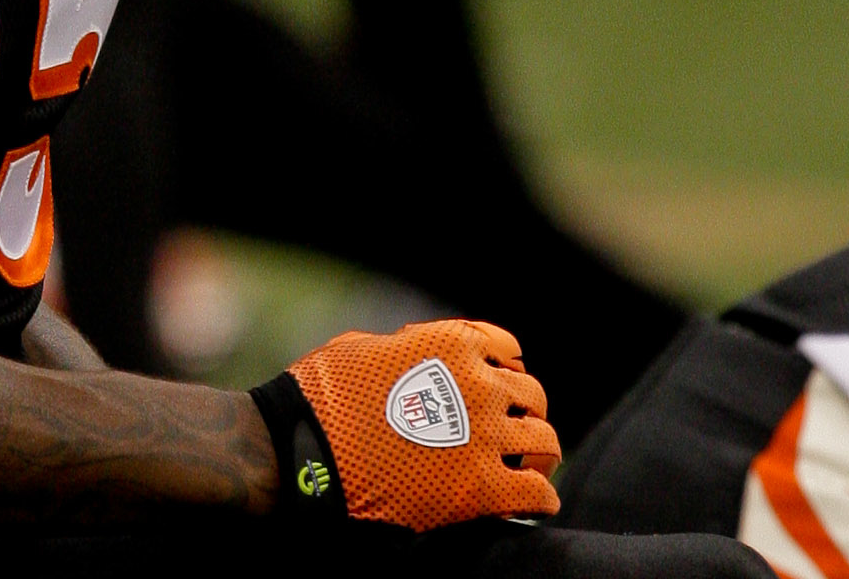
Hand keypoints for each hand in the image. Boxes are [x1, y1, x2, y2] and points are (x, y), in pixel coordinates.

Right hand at [252, 320, 559, 529]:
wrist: (303, 453)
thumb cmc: (320, 398)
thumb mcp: (360, 349)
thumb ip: (402, 349)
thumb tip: (410, 353)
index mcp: (450, 344)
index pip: (507, 348)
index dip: (505, 367)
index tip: (500, 383)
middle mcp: (479, 384)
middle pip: (531, 395)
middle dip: (524, 410)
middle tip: (515, 430)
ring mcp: (485, 437)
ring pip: (545, 441)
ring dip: (541, 453)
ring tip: (533, 466)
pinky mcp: (483, 488)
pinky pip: (537, 493)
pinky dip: (541, 498)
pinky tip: (534, 503)